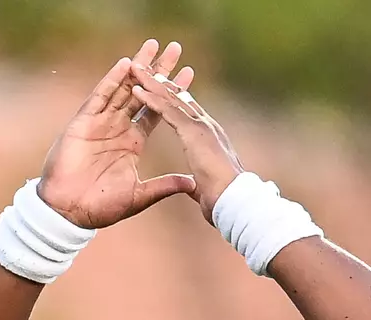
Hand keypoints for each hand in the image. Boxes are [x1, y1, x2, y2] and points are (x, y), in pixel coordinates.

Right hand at [37, 40, 197, 228]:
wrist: (69, 211)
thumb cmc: (99, 206)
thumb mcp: (139, 195)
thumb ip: (164, 186)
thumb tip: (192, 184)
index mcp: (132, 142)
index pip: (156, 111)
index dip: (172, 93)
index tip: (189, 74)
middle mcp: (118, 127)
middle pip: (143, 92)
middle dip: (159, 70)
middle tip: (175, 48)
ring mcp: (101, 122)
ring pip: (123, 87)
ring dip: (138, 67)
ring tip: (152, 46)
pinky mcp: (84, 123)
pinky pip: (100, 97)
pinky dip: (113, 80)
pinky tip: (126, 65)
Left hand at [128, 60, 246, 223]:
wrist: (236, 202)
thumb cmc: (225, 201)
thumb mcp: (206, 188)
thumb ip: (198, 183)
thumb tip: (193, 186)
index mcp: (209, 138)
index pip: (188, 112)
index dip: (173, 98)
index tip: (160, 87)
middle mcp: (206, 125)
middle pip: (179, 98)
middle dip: (160, 81)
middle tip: (144, 66)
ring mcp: (200, 126)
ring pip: (171, 98)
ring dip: (151, 82)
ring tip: (134, 67)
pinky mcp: (193, 132)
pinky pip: (167, 111)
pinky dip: (150, 98)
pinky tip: (136, 88)